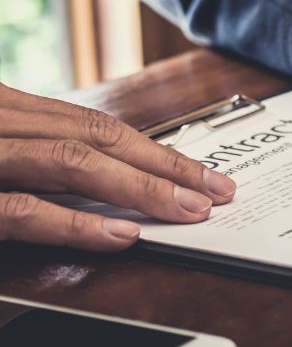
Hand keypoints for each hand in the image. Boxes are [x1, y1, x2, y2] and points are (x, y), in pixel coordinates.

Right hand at [0, 83, 236, 250]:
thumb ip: (37, 161)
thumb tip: (111, 183)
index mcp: (6, 111)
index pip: (95, 127)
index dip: (156, 151)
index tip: (204, 176)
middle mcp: (0, 124)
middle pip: (96, 138)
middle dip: (164, 166)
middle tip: (215, 193)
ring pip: (71, 162)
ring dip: (139, 187)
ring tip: (188, 211)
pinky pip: (23, 211)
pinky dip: (76, 223)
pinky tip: (122, 234)